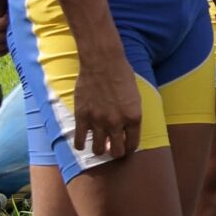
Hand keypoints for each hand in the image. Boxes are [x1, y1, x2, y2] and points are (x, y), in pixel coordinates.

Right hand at [70, 39, 140, 159]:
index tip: (125, 147)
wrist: (103, 62)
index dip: (129, 149)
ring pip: (98, 150)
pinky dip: (81, 145)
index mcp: (134, 118)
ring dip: (100, 149)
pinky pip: (80, 141)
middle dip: (115, 152)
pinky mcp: (82, 117)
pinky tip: (83, 142)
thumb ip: (132, 116)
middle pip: (116, 152)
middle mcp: (117, 123)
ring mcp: (98, 121)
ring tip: (99, 144)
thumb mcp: (136, 97)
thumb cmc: (122, 75)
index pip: (132, 145)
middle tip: (112, 148)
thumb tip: (126, 132)